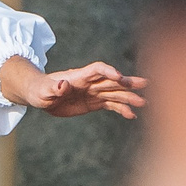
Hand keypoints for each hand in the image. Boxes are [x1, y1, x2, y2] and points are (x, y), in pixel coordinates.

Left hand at [0, 56, 148, 119]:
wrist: (41, 95)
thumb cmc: (40, 90)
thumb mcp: (44, 90)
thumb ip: (54, 87)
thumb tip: (62, 85)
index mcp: (79, 77)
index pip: (97, 70)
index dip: (108, 71)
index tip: (119, 77)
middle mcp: (90, 83)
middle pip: (112, 80)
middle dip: (127, 82)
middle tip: (145, 84)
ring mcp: (93, 93)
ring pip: (114, 93)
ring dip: (129, 97)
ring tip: (143, 102)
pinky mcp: (93, 103)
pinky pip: (110, 105)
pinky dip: (121, 109)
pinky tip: (132, 115)